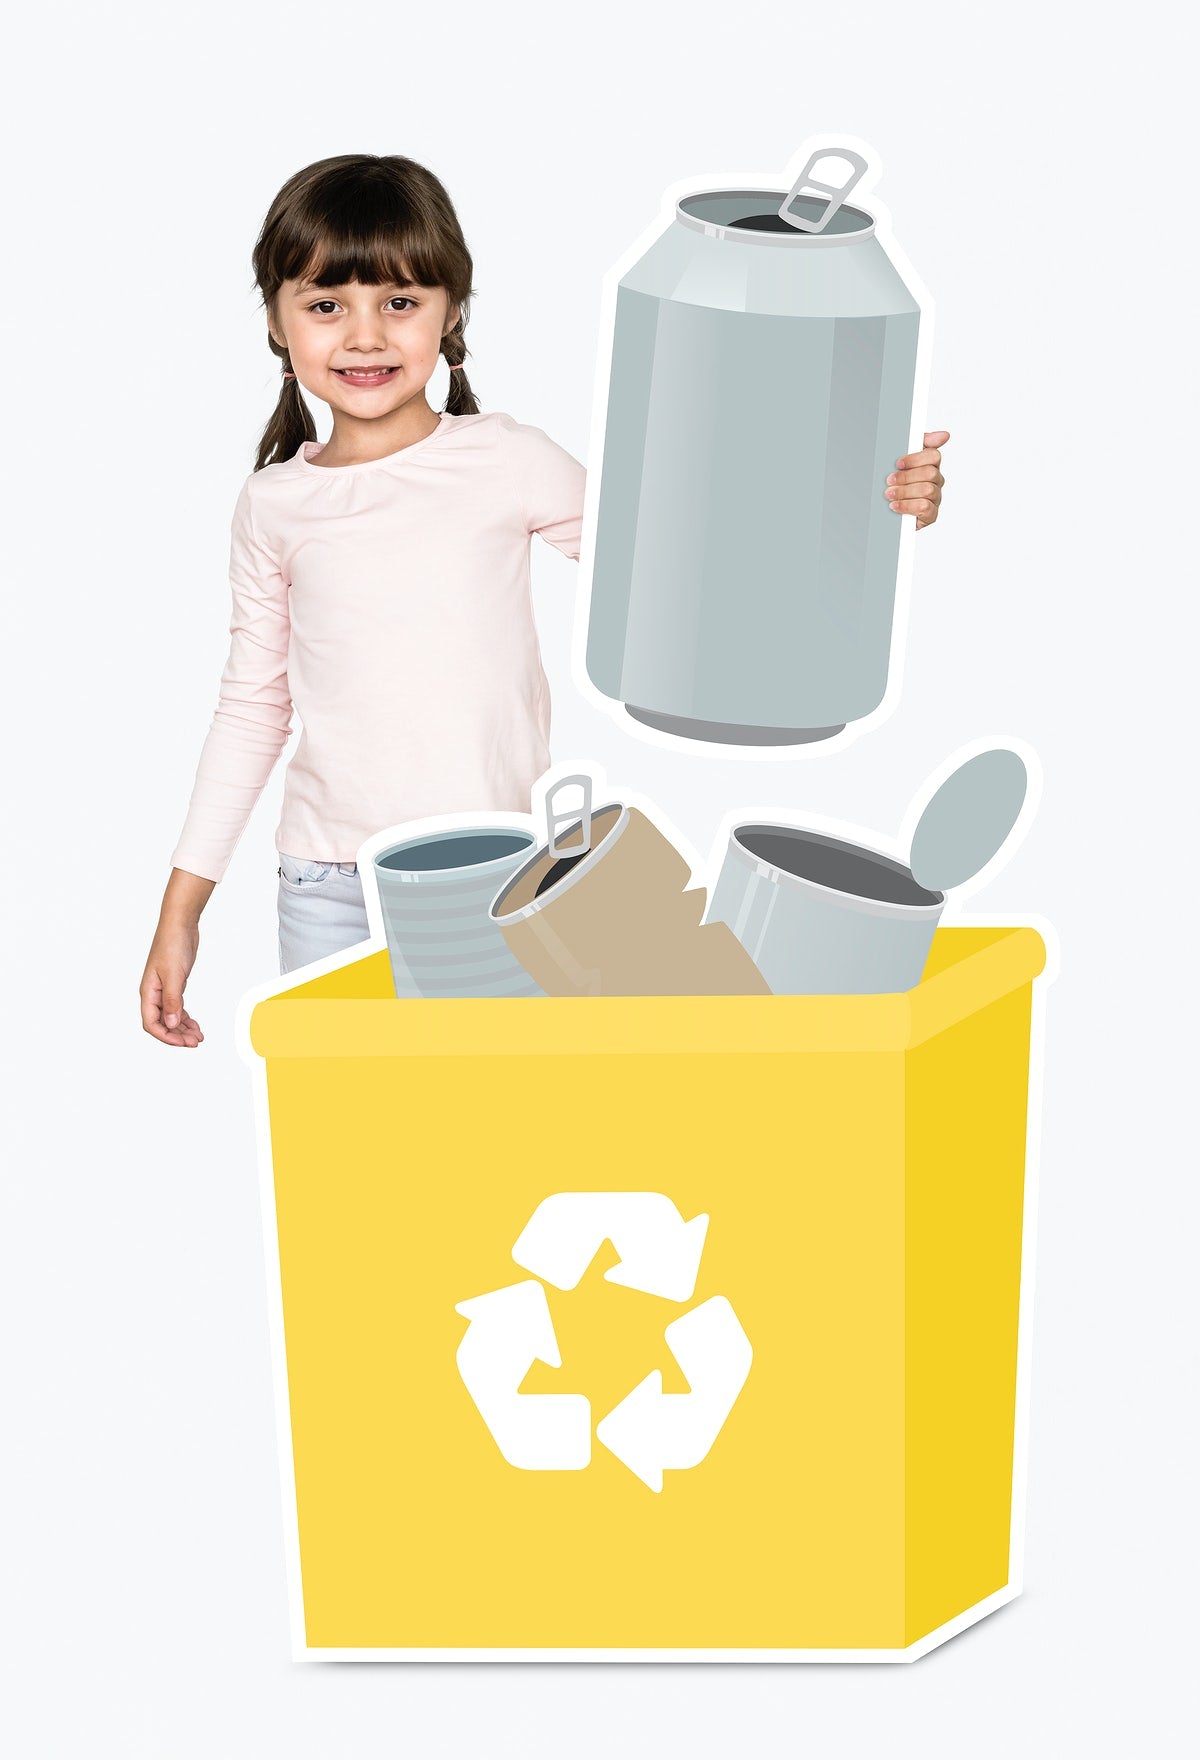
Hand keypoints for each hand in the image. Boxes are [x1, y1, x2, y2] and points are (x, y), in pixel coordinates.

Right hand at [141, 921, 203, 1046]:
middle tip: (196, 1042)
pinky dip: (186, 1018)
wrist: (180, 925)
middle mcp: (153, 993)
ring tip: (198, 1036)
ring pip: (170, 1017)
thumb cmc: (173, 944)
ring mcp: (164, 990)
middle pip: (161, 1024)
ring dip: (183, 1029)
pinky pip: (177, 1008)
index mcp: (148, 992)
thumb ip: (172, 1000)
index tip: (183, 1043)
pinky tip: (195, 1024)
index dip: (166, 1036)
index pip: (151, 1023)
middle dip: (177, 1035)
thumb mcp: (174, 974)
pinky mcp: (174, 985)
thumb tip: (170, 1024)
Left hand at [885, 430, 948, 529]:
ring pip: (927, 490)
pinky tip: (895, 506)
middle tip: (889, 481)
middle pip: (930, 473)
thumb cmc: (896, 484)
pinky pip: (925, 507)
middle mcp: (936, 481)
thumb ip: (920, 443)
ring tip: (889, 494)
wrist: (883, 511)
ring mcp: (935, 498)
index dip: (915, 459)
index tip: (898, 463)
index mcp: (931, 465)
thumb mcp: (903, 461)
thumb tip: (944, 435)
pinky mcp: (931, 515)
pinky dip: (907, 506)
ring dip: (905, 492)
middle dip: (906, 477)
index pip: (933, 456)